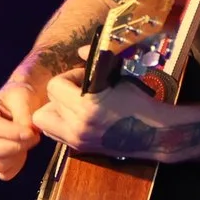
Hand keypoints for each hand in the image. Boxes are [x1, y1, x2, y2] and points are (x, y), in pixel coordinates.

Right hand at [0, 79, 45, 180]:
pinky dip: (16, 166)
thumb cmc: (21, 99)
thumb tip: (27, 131)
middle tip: (34, 137)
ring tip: (30, 142)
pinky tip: (24, 152)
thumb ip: (24, 114)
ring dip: (18, 156)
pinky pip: (3, 172)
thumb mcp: (24, 97)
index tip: (31, 132)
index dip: (11, 132)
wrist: (23, 106)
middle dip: (16, 146)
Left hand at [32, 72, 172, 157]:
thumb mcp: (118, 79)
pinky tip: (79, 118)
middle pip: (44, 107)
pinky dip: (62, 124)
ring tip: (74, 107)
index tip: (85, 77)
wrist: (154, 133)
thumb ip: (95, 63)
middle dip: (58, 96)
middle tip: (76, 92)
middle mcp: (77, 127)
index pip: (54, 87)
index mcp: (86, 107)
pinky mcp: (81, 149)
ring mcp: (78, 140)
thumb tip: (80, 50)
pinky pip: (56, 135)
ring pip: (45, 124)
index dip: (68, 77)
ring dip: (56, 112)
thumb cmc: (138, 103)